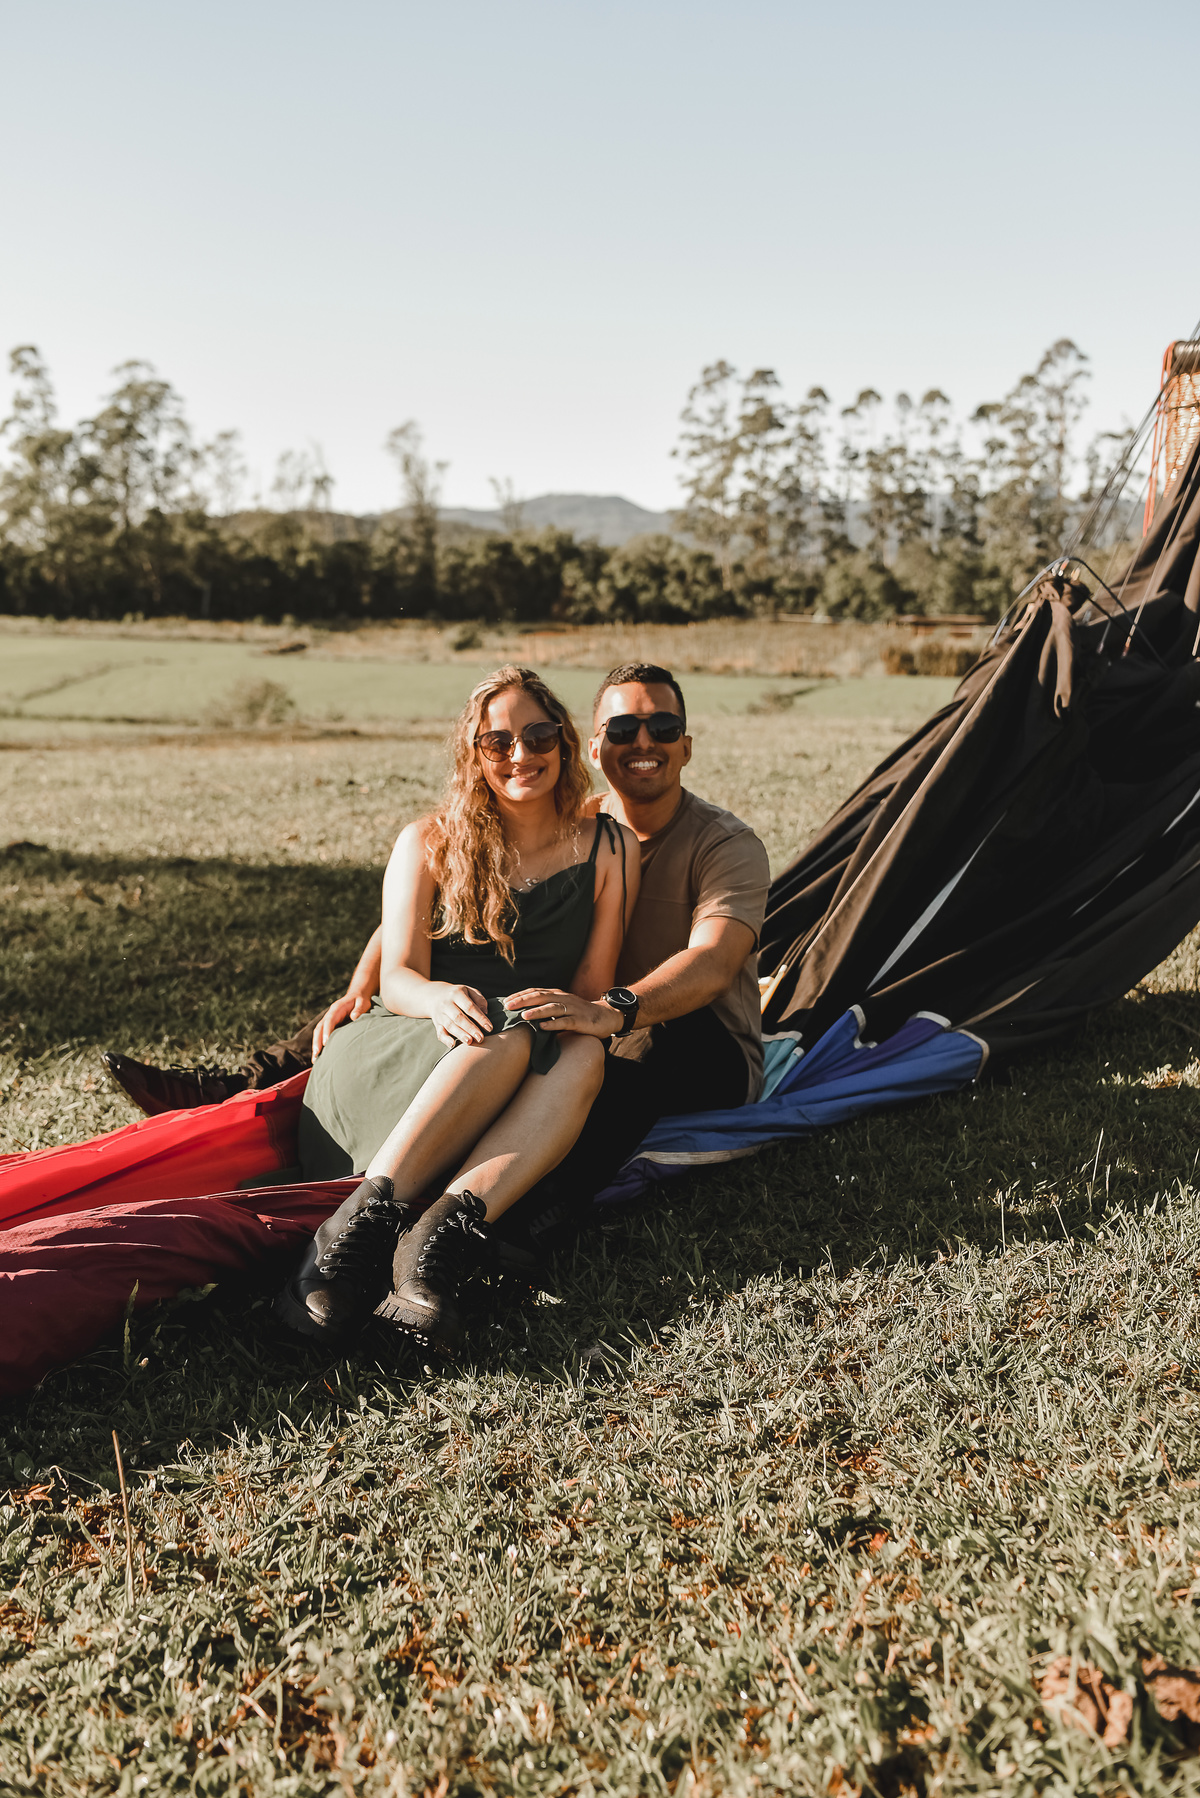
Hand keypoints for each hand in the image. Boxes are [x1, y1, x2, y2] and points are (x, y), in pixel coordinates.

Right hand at [311, 991, 370, 1057]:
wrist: (357, 996)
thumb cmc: (360, 1001)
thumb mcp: (363, 1002)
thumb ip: (359, 1009)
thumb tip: (354, 1017)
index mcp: (337, 1008)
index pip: (329, 1020)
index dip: (326, 1031)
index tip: (325, 1042)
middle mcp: (329, 1015)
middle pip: (319, 1028)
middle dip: (317, 1041)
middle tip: (316, 1054)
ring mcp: (328, 1020)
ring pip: (318, 1033)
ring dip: (315, 1045)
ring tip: (315, 1060)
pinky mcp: (329, 1026)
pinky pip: (321, 1035)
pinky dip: (319, 1045)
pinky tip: (319, 1057)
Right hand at [429, 983, 492, 1048]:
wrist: (434, 996)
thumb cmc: (458, 995)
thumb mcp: (469, 991)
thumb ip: (479, 999)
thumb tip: (485, 1012)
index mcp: (456, 994)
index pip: (469, 1007)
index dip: (480, 1018)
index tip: (489, 1028)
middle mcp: (446, 1004)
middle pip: (458, 1017)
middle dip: (470, 1028)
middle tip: (480, 1038)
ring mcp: (440, 1014)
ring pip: (450, 1025)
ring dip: (460, 1034)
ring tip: (470, 1042)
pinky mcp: (437, 1023)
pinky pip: (439, 1032)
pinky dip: (445, 1039)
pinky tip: (452, 1045)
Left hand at [502, 986, 622, 1038]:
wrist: (606, 1017)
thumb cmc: (580, 1014)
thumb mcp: (562, 1008)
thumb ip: (546, 1009)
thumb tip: (523, 1015)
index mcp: (557, 995)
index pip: (535, 992)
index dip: (520, 996)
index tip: (505, 1001)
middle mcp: (563, 999)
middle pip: (541, 997)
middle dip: (523, 1001)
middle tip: (508, 1006)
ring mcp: (572, 1009)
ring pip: (552, 1008)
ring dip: (537, 1011)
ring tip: (523, 1016)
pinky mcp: (580, 1021)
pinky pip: (565, 1022)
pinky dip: (553, 1024)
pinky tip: (543, 1027)